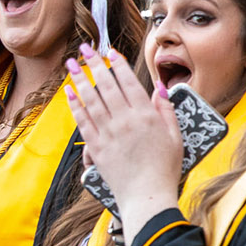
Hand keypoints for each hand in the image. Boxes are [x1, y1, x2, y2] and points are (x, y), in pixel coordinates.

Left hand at [63, 46, 181, 226]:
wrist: (147, 197)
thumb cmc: (165, 169)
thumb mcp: (176, 137)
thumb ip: (166, 110)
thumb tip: (159, 89)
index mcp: (146, 116)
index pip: (128, 82)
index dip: (117, 64)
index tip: (110, 51)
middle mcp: (125, 121)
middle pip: (106, 85)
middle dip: (94, 64)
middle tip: (86, 48)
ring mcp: (108, 134)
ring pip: (91, 99)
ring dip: (80, 79)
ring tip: (72, 64)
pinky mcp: (96, 148)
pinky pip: (82, 121)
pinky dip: (75, 105)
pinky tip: (70, 92)